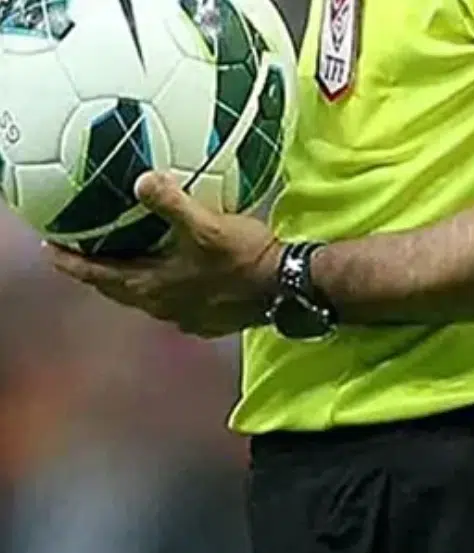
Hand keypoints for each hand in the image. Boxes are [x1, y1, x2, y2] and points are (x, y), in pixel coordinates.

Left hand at [48, 172, 281, 337]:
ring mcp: (189, 318)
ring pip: (149, 299)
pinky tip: (178, 277)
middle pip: (121, 291)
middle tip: (83, 256)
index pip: (100, 277)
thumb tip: (142, 180)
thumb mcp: (206, 224)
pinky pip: (177, 304)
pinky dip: (167, 289)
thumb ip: (171, 202)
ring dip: (134, 282)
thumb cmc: (245, 259)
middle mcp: (166, 308)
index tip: (53, 251)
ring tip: (128, 262)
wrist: (288, 287)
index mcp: (155, 288)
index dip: (74, 263)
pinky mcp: (212, 320)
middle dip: (100, 274)